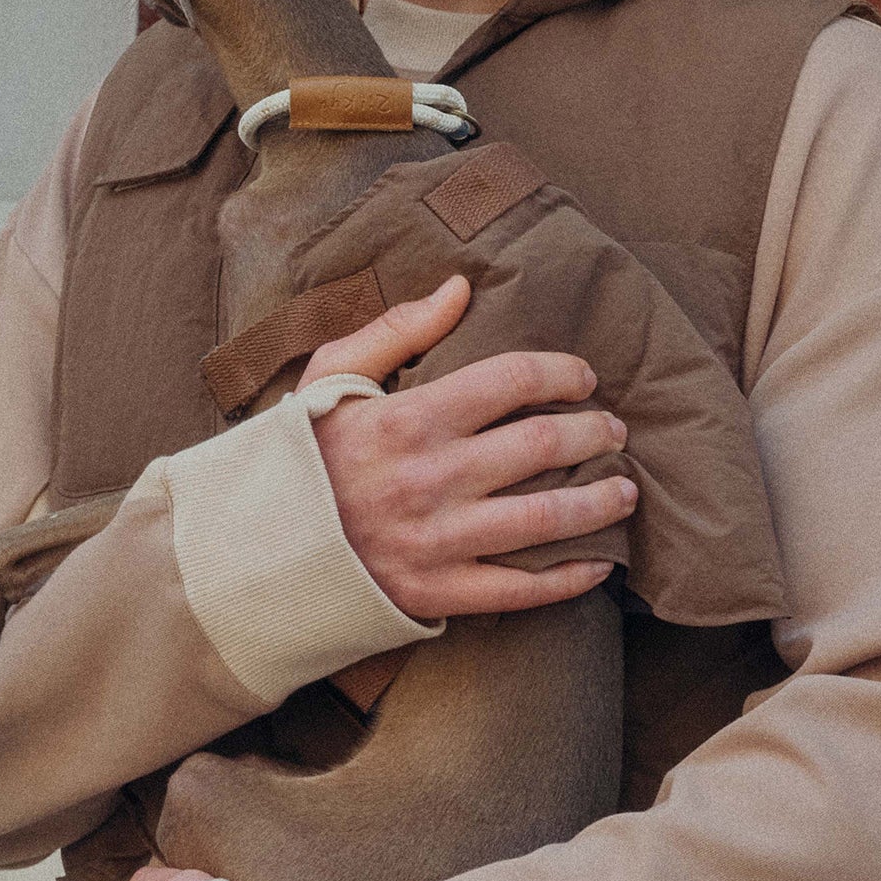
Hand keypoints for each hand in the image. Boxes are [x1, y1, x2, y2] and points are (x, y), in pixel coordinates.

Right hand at [302, 273, 633, 616]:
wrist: (255, 552)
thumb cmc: (298, 457)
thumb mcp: (331, 377)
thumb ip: (398, 329)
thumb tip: (461, 286)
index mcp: (409, 418)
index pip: (513, 381)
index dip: (562, 374)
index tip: (584, 378)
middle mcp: (430, 479)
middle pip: (542, 447)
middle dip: (593, 434)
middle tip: (615, 430)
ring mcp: (437, 541)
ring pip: (546, 519)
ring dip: (600, 503)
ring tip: (626, 489)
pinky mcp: (438, 593)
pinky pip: (522, 589)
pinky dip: (570, 577)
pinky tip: (599, 563)